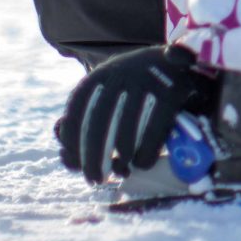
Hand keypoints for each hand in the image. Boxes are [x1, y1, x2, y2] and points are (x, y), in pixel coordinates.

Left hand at [58, 45, 218, 183]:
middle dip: (92, 157)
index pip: (76, 109)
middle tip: (94, 179)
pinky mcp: (170, 94)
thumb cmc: (135, 87)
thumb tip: (62, 149)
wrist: (178, 61)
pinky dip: (144, 156)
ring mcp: (147, 83)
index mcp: (102, 75)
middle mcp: (121, 75)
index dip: (71, 138)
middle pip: (98, 124)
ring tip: (120, 171)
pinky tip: (141, 163)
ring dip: (120, 161)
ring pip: (125, 134)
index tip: (70, 159)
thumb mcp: (109, 91)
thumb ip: (85, 118)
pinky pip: (152, 135)